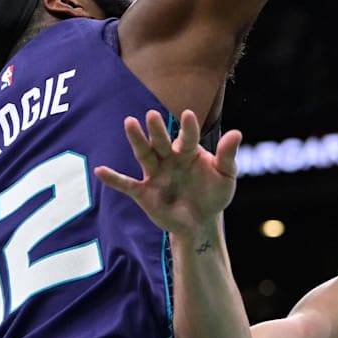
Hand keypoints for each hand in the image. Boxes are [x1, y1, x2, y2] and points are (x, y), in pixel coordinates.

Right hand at [94, 109, 242, 237]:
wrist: (201, 223)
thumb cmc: (214, 194)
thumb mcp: (226, 176)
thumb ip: (228, 155)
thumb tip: (237, 133)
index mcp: (188, 151)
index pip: (188, 137)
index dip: (188, 128)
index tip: (187, 115)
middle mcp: (169, 158)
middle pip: (161, 142)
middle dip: (157, 130)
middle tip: (151, 115)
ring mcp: (155, 174)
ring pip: (144, 155)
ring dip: (137, 140)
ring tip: (129, 123)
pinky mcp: (144, 193)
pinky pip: (127, 185)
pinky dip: (113, 179)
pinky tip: (100, 171)